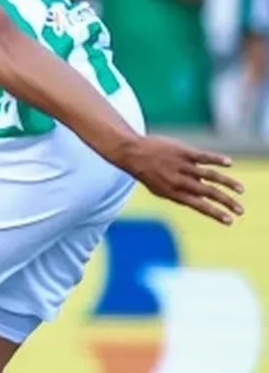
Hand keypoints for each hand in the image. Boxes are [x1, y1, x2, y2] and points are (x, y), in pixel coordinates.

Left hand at [115, 135, 244, 225]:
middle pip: (207, 193)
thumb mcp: (161, 189)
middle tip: (240, 210)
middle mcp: (178, 181)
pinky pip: (203, 156)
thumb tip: (203, 198)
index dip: (215, 214)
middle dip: (226, 203)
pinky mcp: (183, 151)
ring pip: (209, 175)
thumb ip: (181, 194)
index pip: (199, 206)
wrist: (132, 153)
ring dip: (227, 183)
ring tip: (241, 190)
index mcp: (173, 193)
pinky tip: (229, 163)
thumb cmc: (149, 173)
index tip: (229, 221)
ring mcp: (181, 165)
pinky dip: (217, 159)